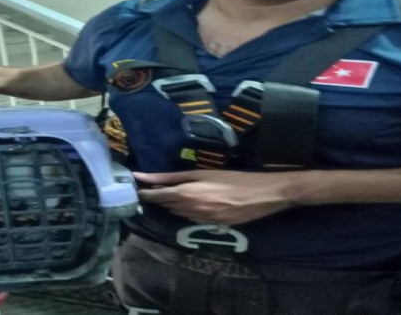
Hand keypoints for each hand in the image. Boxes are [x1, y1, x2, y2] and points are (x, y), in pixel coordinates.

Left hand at [134, 170, 298, 224]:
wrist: (263, 194)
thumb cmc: (234, 178)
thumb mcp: (203, 173)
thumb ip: (173, 177)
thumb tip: (147, 176)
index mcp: (187, 194)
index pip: (157, 197)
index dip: (146, 193)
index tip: (137, 188)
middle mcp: (191, 210)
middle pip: (166, 206)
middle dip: (158, 198)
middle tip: (152, 188)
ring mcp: (202, 221)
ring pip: (178, 214)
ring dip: (172, 205)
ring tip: (169, 195)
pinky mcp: (213, 227)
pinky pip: (192, 219)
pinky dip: (187, 211)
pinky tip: (191, 203)